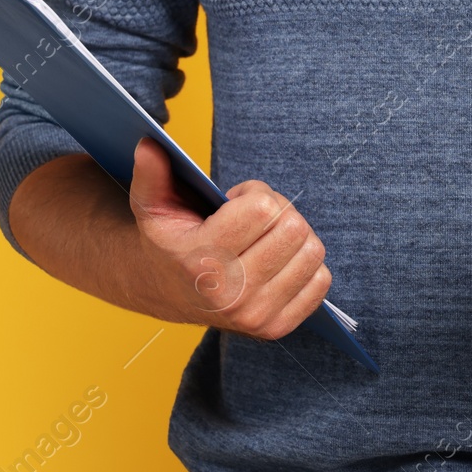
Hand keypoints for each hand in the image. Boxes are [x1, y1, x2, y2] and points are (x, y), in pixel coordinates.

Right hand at [126, 138, 331, 339]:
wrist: (168, 292)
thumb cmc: (169, 240)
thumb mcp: (152, 205)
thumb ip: (151, 173)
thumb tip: (150, 143)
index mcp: (200, 261)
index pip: (263, 208)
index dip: (254, 193)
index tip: (235, 201)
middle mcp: (229, 295)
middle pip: (294, 227)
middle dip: (278, 211)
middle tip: (255, 219)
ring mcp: (254, 316)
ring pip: (312, 252)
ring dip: (295, 236)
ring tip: (266, 238)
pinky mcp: (275, 328)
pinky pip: (321, 280)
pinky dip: (305, 264)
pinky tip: (277, 262)